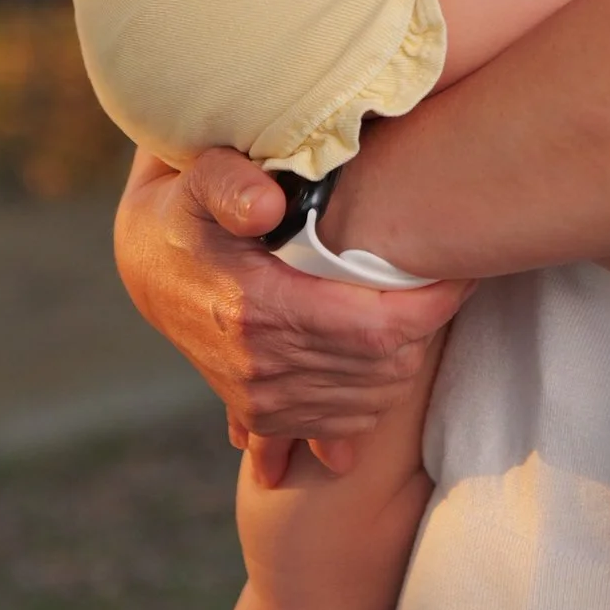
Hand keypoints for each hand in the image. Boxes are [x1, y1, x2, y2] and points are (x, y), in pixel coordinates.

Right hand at [114, 146, 472, 471]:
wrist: (149, 265)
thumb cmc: (189, 213)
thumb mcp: (199, 182)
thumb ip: (232, 184)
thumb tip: (270, 203)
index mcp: (255, 310)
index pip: (376, 329)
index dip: (432, 306)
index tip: (460, 272)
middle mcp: (259, 368)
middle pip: (385, 368)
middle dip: (427, 329)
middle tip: (444, 283)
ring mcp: (260, 399)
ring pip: (373, 403)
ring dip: (407, 363)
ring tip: (417, 313)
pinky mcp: (261, 415)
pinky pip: (344, 427)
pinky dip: (376, 398)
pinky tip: (383, 362)